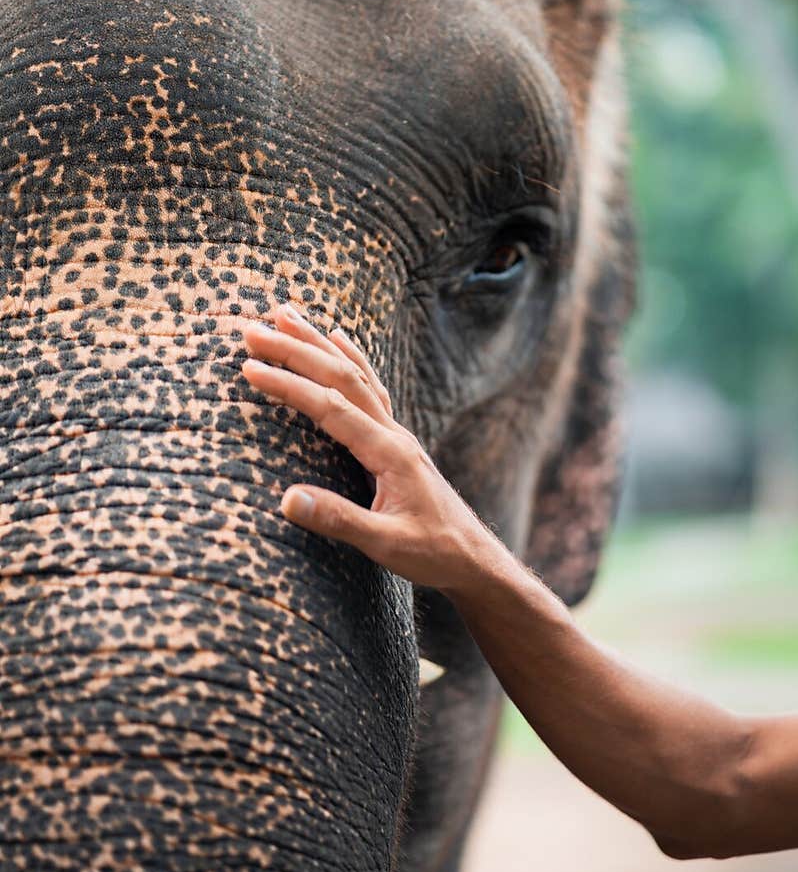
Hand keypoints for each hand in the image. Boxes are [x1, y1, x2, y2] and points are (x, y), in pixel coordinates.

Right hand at [240, 305, 493, 593]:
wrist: (474, 559)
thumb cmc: (434, 553)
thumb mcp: (386, 545)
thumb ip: (340, 521)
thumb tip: (287, 499)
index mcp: (389, 452)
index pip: (330, 408)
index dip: (289, 385)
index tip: (249, 367)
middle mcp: (394, 434)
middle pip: (341, 378)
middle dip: (296, 350)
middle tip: (252, 328)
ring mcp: (396, 434)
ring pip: (355, 374)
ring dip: (318, 343)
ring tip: (286, 313)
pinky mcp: (396, 442)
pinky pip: (369, 387)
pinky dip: (349, 358)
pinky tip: (337, 340)